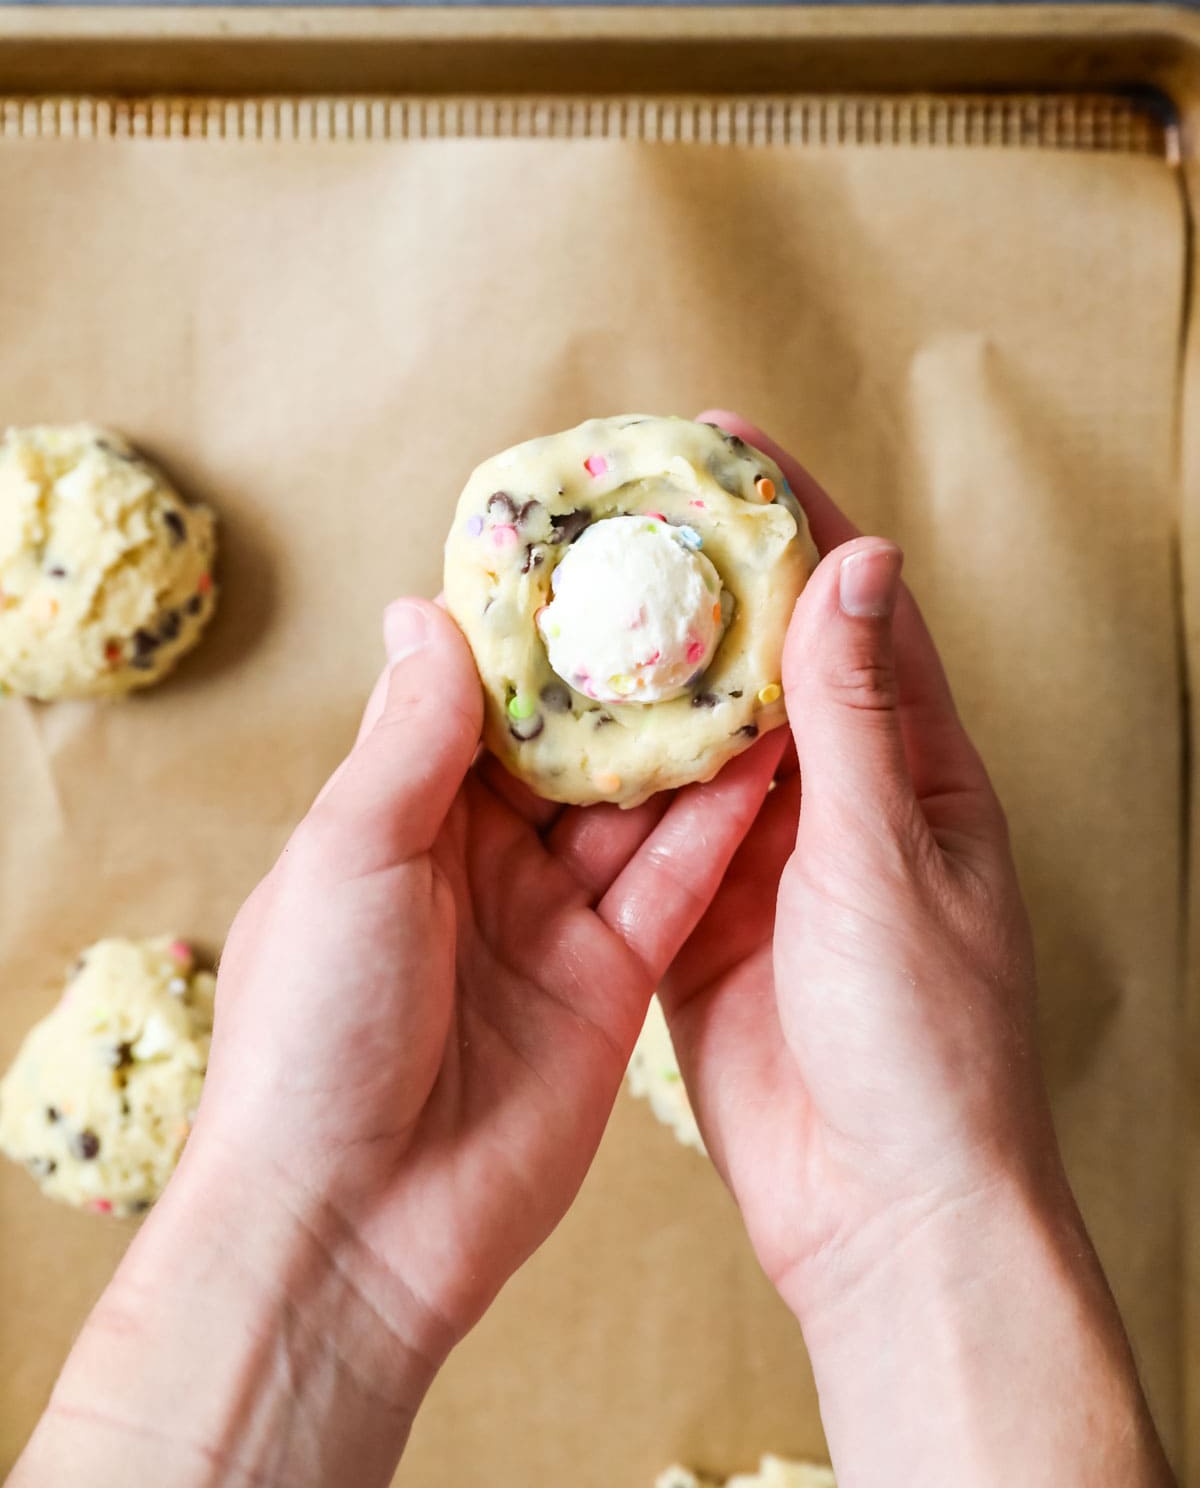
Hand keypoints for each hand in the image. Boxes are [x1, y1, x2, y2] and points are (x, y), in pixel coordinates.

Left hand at [15, 597, 781, 1487]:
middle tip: (704, 588)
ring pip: (635, 809)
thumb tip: (423, 608)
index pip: (479, 700)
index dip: (538, 633)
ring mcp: (548, 923)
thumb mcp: (351, 856)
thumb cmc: (313, 1031)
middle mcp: (476, 861)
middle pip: (571, 748)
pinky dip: (722, 826)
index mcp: (396, 818)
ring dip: (692, 739)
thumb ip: (410, 737)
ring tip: (761, 649)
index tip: (600, 549)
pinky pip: (675, 888)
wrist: (350, 1229)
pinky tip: (775, 756)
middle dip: (633, 677)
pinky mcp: (610, 986)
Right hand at [662, 411, 1172, 1487]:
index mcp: (914, 767)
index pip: (851, 605)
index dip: (789, 516)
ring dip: (636, 669)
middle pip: (760, 657)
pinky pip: (648, 826)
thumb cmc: (924, 1036)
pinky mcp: (701, 920)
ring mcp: (765, 859)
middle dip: (692, 578)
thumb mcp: (886, 856)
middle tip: (611, 506)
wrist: (883, 1213)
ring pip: (693, 736)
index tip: (719, 442)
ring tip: (558, 592)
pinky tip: (545, 725)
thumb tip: (858, 562)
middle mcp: (840, 799)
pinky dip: (604, 774)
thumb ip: (857, 714)